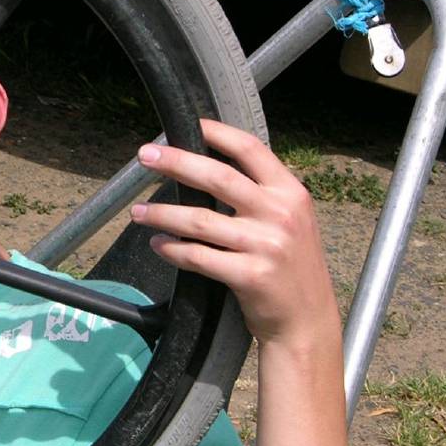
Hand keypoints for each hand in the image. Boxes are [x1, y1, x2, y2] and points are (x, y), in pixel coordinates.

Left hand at [130, 119, 339, 350]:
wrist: (307, 321)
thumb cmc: (290, 268)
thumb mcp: (291, 221)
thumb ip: (259, 196)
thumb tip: (207, 168)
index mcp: (291, 193)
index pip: (251, 150)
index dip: (218, 134)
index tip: (190, 124)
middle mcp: (280, 214)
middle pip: (218, 177)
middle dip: (176, 162)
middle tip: (145, 155)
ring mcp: (266, 245)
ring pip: (199, 220)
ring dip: (162, 213)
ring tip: (138, 212)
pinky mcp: (250, 275)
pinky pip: (198, 256)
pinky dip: (172, 249)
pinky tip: (158, 244)